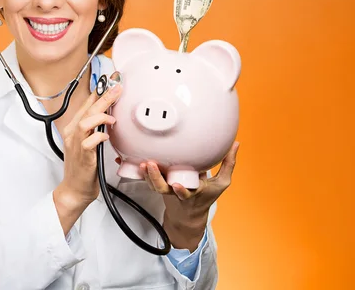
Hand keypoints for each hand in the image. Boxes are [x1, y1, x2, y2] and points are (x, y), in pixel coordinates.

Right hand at [58, 84, 121, 207]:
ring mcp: (76, 144)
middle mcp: (72, 134)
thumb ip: (95, 129)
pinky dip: (99, 136)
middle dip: (103, 97)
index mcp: (73, 128)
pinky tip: (106, 136)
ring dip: (100, 116)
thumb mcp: (88, 143)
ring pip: (85, 122)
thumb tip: (108, 115)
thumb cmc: (83, 167)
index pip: (86, 105)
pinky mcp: (82, 156)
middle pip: (87, 110)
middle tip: (117, 88)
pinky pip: (89, 142)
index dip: (98, 92)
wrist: (75, 189)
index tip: (110, 82)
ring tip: (113, 116)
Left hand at [115, 141, 239, 250]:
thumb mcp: (221, 183)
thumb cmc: (205, 196)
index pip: (186, 193)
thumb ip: (228, 164)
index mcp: (192, 192)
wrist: (188, 216)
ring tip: (141, 163)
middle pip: (163, 189)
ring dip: (145, 175)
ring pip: (152, 185)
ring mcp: (164, 190)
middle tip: (150, 165)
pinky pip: (144, 179)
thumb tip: (236, 144)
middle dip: (155, 179)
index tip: (175, 186)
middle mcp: (176, 192)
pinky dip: (134, 171)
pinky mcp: (156, 185)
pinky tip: (123, 160)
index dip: (180, 191)